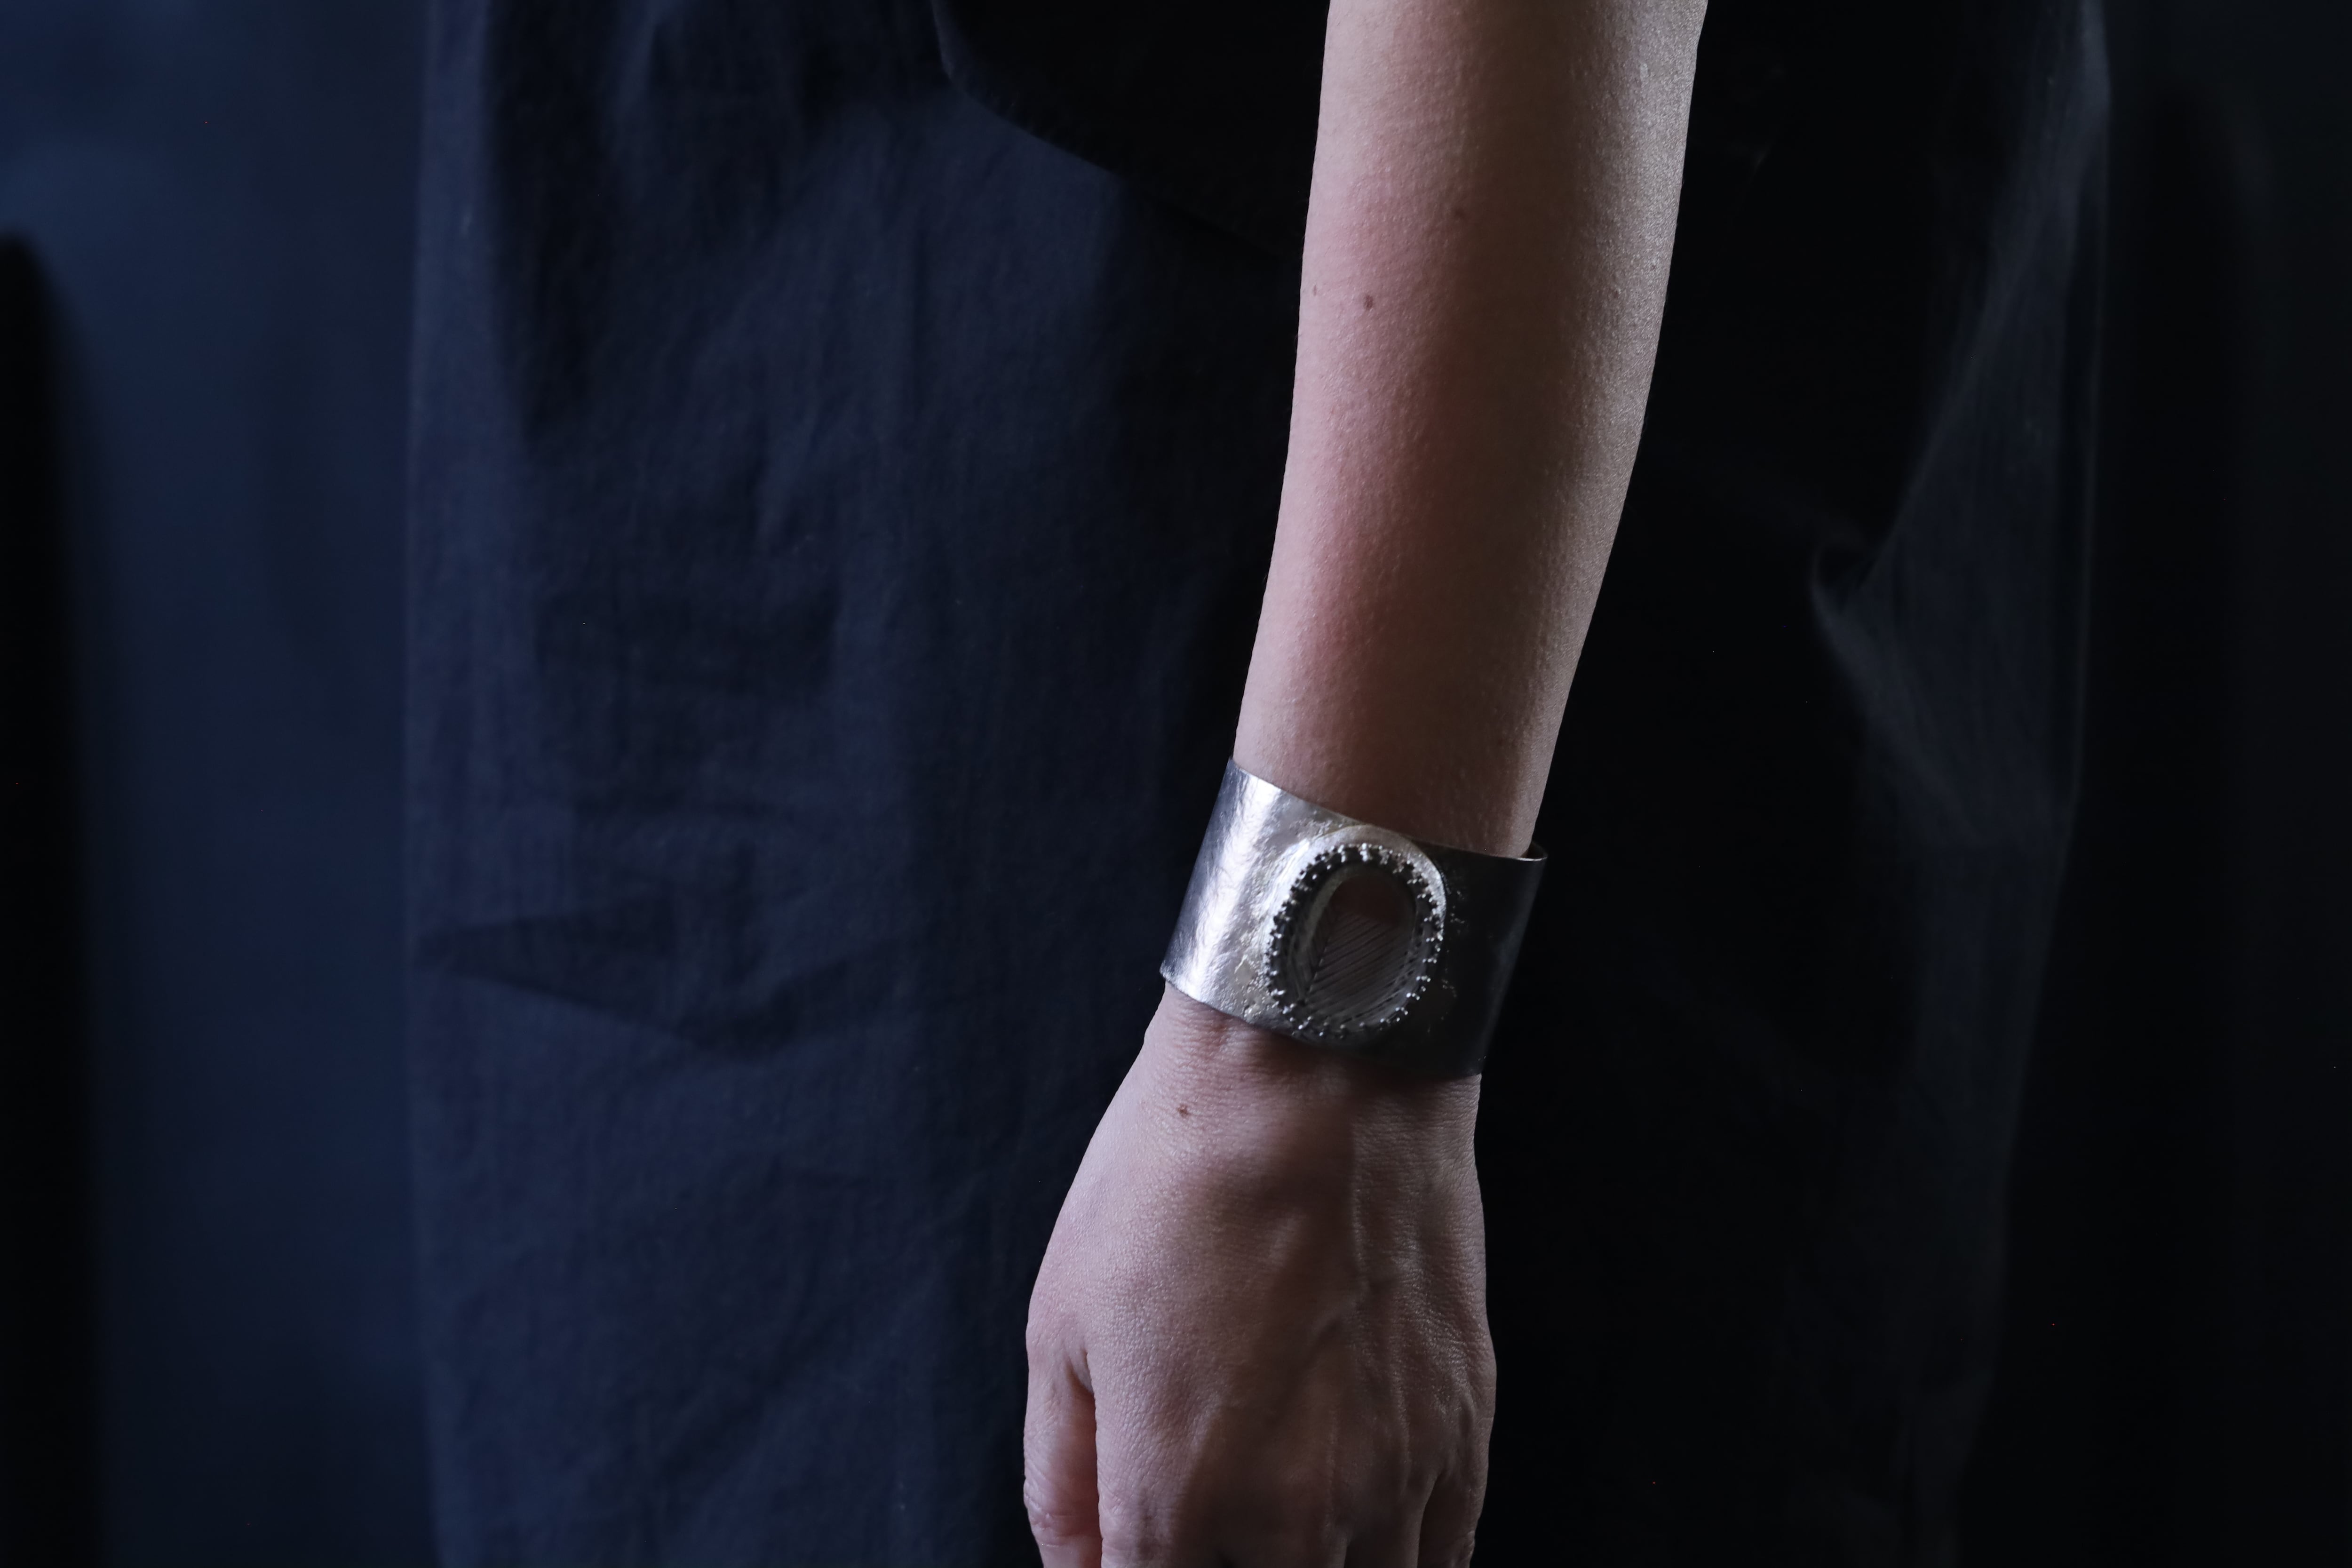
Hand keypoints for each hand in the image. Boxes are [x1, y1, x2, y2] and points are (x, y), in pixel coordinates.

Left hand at [1024, 987, 1493, 1566]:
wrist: (1317, 1078)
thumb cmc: (1176, 1184)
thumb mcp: (1062, 1329)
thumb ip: (1062, 1482)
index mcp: (1177, 1497)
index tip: (1127, 1552)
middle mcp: (1295, 1516)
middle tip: (1194, 1521)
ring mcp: (1395, 1480)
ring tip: (1272, 1519)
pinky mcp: (1462, 1433)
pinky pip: (1440, 1561)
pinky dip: (1393, 1562)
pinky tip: (1357, 1529)